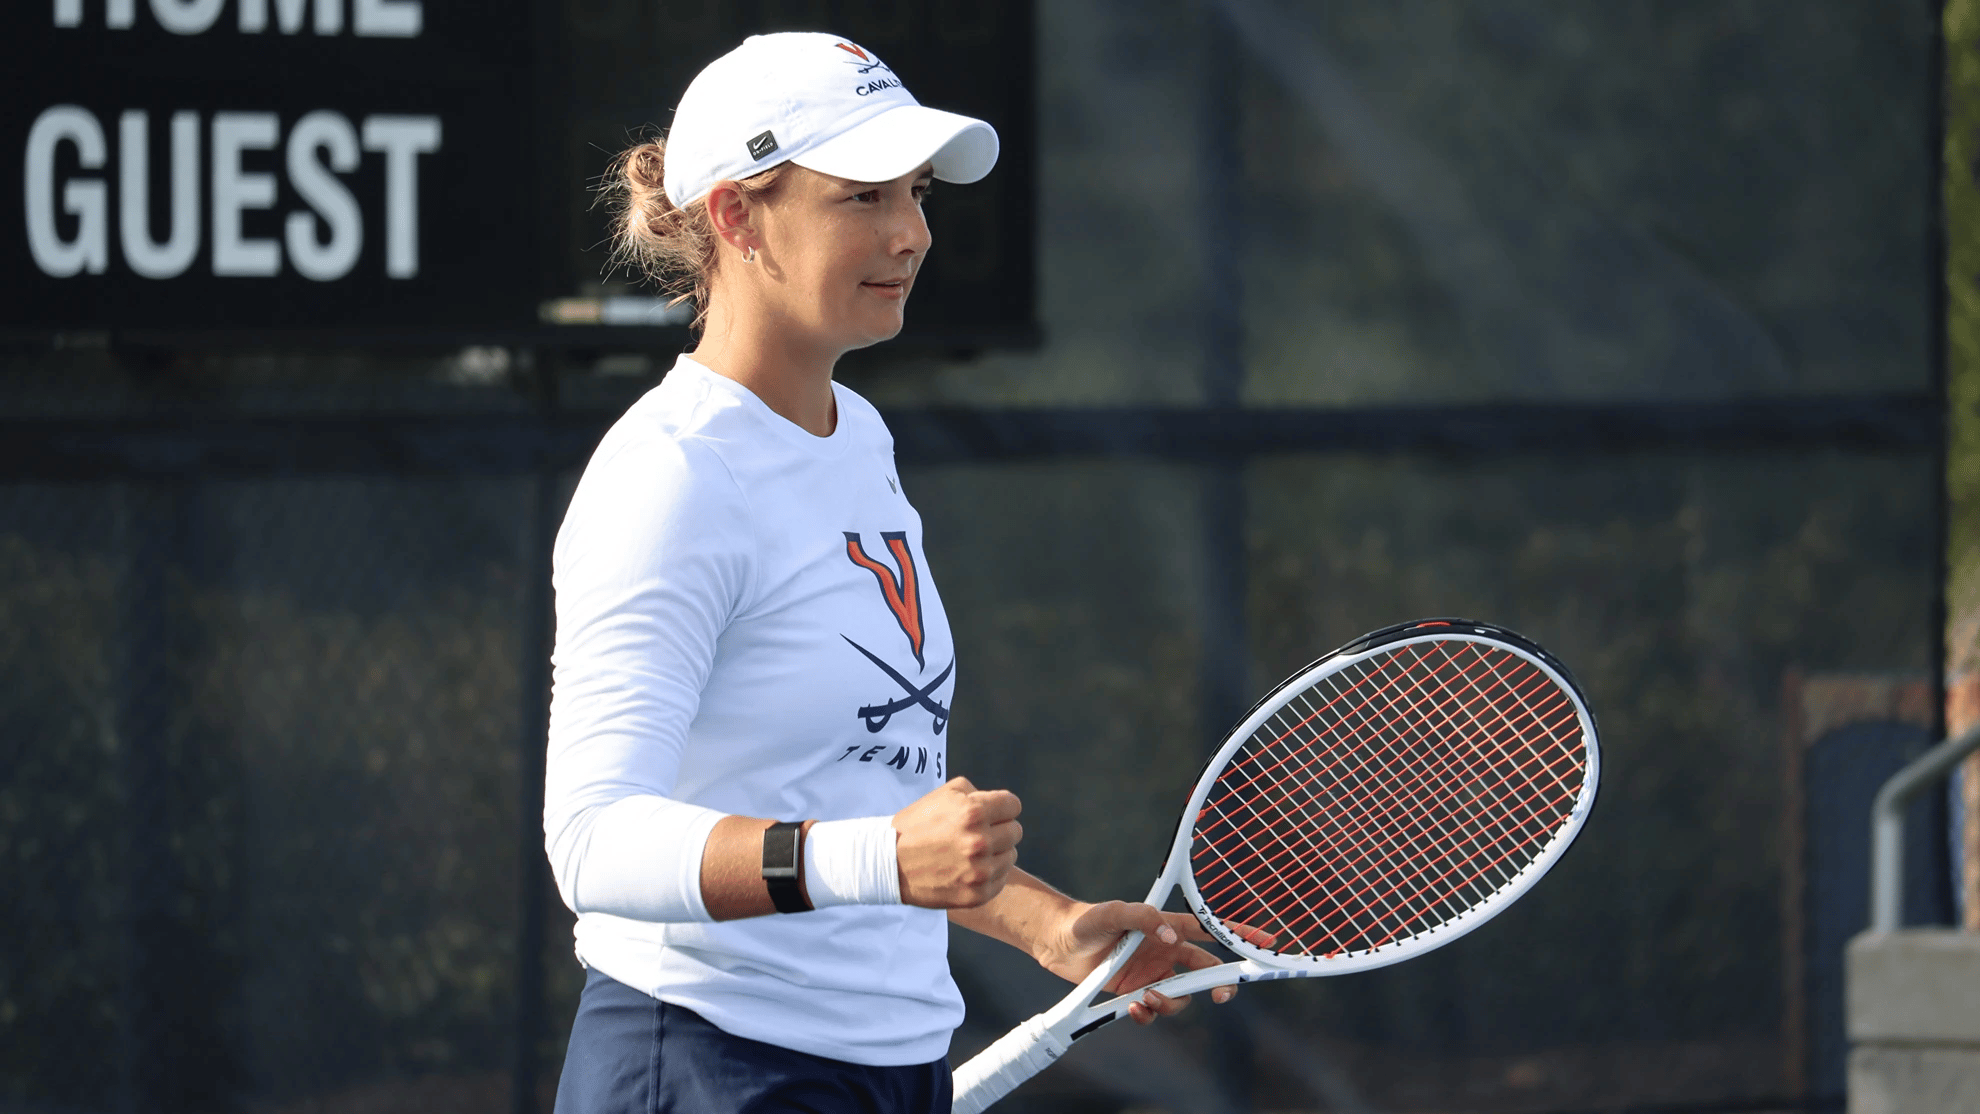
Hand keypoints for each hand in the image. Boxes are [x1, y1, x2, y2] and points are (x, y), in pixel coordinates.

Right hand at [892, 777, 1021, 908]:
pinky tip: (969, 869)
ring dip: (996, 852)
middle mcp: (980, 842)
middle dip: (999, 829)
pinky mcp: (977, 895)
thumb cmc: (917, 824)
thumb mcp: (944, 794)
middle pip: (1015, 831)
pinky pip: (1001, 879)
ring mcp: (979, 872)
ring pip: (1010, 856)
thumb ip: (977, 793)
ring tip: (971, 853)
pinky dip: (990, 874)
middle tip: (977, 834)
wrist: (889, 863)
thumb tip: (999, 804)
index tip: (990, 814)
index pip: (1013, 806)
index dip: (1001, 808)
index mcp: (973, 813)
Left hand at [1036, 901, 1275, 1024]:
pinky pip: (1155, 1010)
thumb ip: (1144, 918)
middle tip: (1222, 995)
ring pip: (1181, 996)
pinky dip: (1149, 1014)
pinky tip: (1134, 1007)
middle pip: (1206, 969)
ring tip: (1147, 998)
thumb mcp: (1113, 912)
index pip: (1209, 928)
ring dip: (1171, 1003)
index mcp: (1167, 927)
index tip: (1264, 941)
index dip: (1238, 934)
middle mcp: (1165, 951)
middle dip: (1219, 984)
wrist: (1057, 942)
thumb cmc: (1087, 920)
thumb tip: (1172, 937)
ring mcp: (1152, 973)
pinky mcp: (1135, 992)